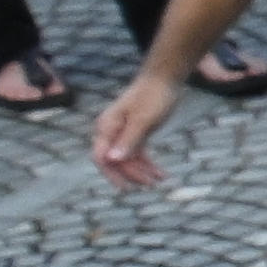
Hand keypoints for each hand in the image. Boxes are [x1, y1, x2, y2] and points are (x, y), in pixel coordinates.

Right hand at [89, 65, 188, 190]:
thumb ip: (128, 140)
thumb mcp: (143, 120)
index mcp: (107, 127)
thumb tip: (112, 160)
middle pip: (115, 161)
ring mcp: (123, 132)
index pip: (101, 157)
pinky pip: (138, 153)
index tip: (126, 188)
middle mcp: (111, 131)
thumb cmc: (153, 96)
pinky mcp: (136, 132)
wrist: (165, 79)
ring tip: (159, 181)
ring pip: (128, 159)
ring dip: (142, 171)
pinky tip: (161, 173)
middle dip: (131, 174)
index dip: (112, 174)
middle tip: (151, 185)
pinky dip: (148, 163)